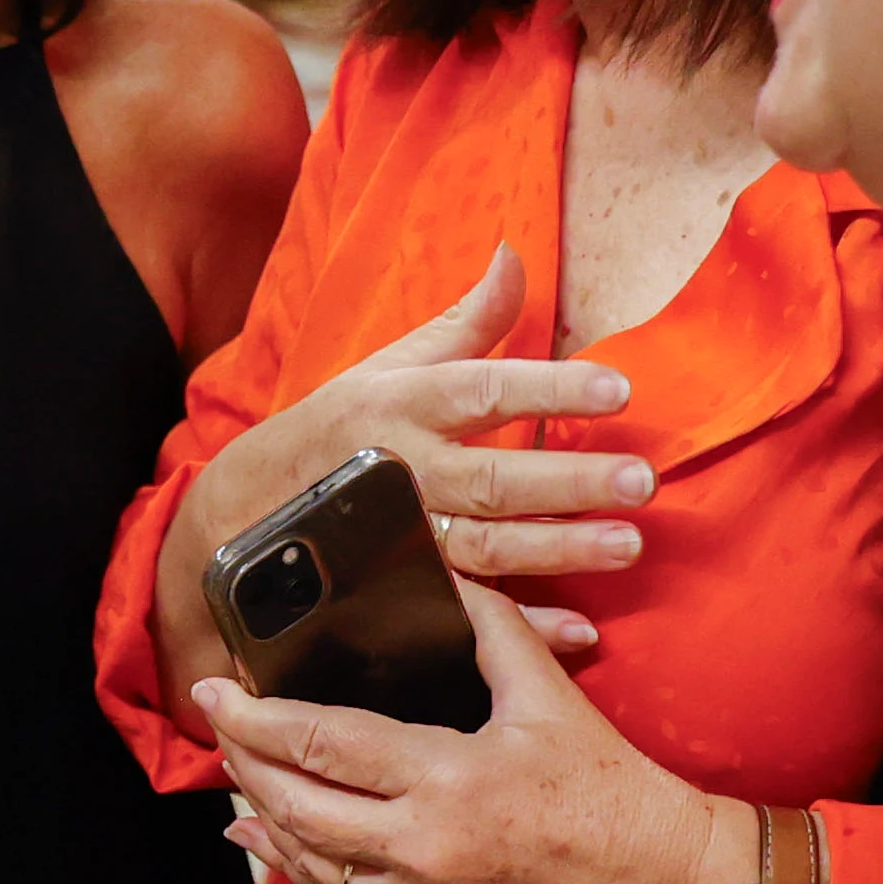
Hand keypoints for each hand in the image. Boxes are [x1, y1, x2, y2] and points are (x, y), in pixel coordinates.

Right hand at [188, 246, 649, 590]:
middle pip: (491, 479)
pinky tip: (579, 632)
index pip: (482, 390)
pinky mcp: (398, 592)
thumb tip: (516, 252)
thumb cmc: (338, 428)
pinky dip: (520, 626)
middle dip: (566, 482)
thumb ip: (466, 321)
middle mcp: (401, 473)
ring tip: (627, 546)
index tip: (618, 388)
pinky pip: (463, 612)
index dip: (548, 389)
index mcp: (402, 407)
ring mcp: (399, 540)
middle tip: (640, 481)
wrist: (242, 512)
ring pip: (484, 548)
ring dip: (557, 552)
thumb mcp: (390, 366)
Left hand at [198, 578, 740, 883]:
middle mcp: (421, 846)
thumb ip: (491, 628)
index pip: (322, 744)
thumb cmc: (613, 793)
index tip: (216, 689)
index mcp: (448, 779)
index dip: (256, 716)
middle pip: (293, 805)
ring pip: (306, 859)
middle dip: (242, 760)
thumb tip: (447, 573)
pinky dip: (295, 864)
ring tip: (235, 771)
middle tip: (217, 722)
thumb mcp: (549, 696)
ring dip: (260, 813)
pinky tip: (269, 840)